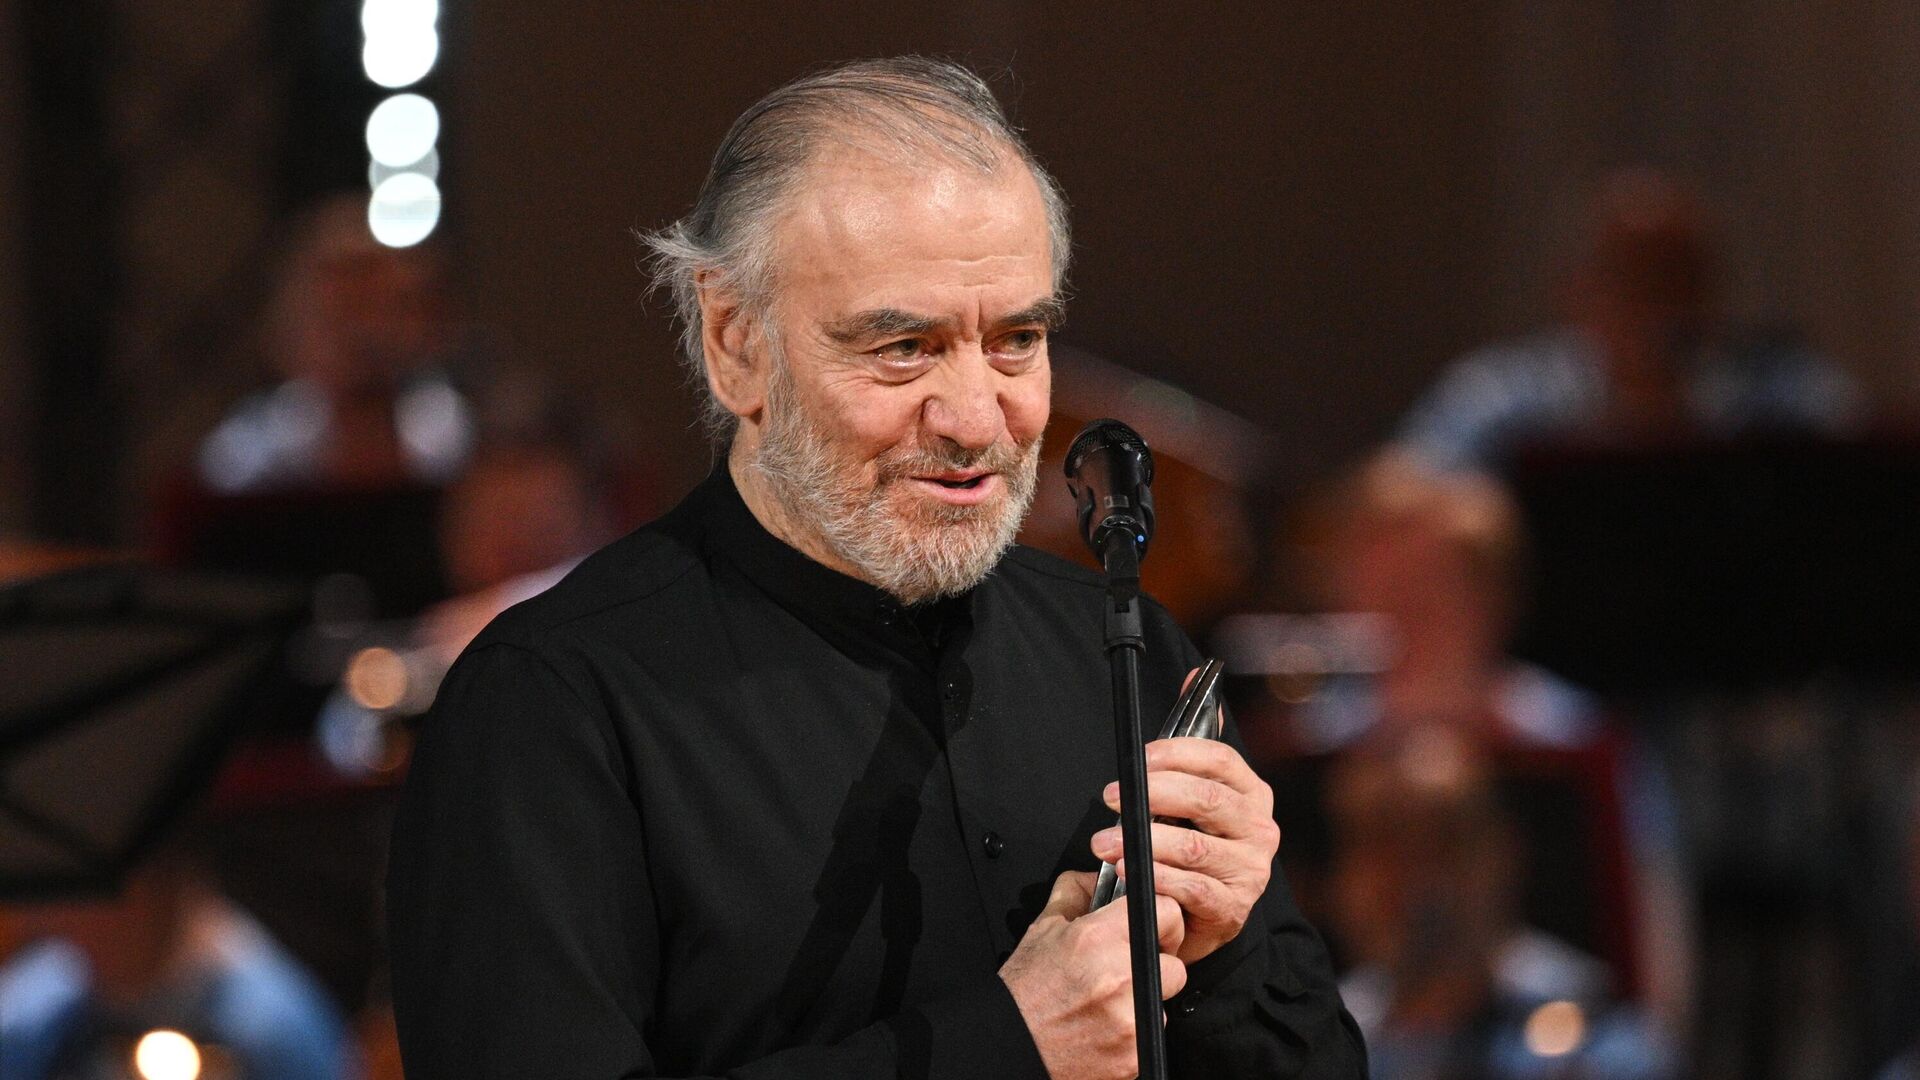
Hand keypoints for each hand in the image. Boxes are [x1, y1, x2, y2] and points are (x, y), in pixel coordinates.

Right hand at [1000, 870, 1187, 1079]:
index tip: (1151, 926)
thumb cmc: (1024, 990)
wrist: (1010, 1042)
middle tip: (1127, 968)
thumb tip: (1102, 877)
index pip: (1166, 911)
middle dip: (1155, 963)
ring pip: (1164, 1000)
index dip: (1161, 917)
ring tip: (1109, 1000)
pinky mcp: (1133, 1055)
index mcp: (1097, 939)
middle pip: (1174, 963)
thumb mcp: (1043, 928)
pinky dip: (1135, 1030)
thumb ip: (1076, 892)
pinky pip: (1153, 1032)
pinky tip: (1105, 1024)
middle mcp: (1119, 978)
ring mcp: (1129, 1020)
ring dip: (1144, 998)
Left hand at [1093, 735, 1278, 964]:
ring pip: (1193, 847)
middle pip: (1206, 799)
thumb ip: (1191, 740)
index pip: (1219, 759)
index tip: (1134, 761)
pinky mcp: (1233, 908)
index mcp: (1251, 793)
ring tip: (1105, 843)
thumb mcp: (1193, 792)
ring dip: (1142, 841)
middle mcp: (1259, 829)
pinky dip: (1155, 877)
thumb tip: (1194, 673)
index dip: (1173, 754)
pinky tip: (1129, 871)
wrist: (1200, 916)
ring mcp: (1251, 871)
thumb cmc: (1192, 846)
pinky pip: (1191, 887)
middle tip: (1110, 798)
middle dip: (1151, 795)